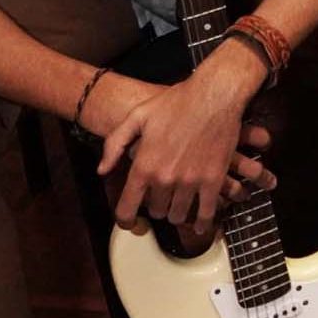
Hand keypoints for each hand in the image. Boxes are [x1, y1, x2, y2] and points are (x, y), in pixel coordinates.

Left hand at [97, 42, 272, 235]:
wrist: (216, 94)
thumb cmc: (177, 102)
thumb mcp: (138, 116)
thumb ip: (115, 144)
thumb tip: (102, 170)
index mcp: (144, 166)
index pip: (127, 209)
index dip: (126, 221)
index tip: (131, 223)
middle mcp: (165, 178)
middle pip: (156, 211)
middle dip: (157, 206)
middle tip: (162, 197)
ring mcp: (191, 181)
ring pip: (179, 215)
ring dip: (178, 212)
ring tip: (180, 204)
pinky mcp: (214, 179)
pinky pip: (207, 212)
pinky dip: (203, 223)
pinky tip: (202, 224)